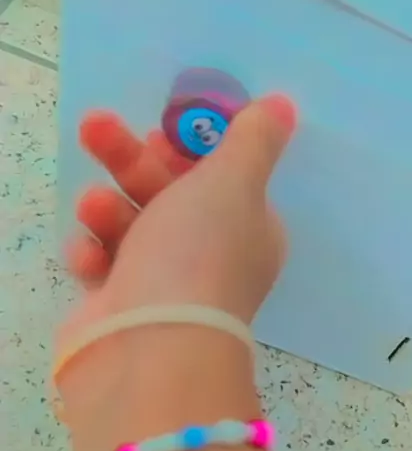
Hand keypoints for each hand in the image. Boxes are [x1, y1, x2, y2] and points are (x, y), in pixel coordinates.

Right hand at [60, 94, 295, 341]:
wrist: (148, 345)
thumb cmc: (196, 255)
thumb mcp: (233, 183)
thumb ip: (254, 140)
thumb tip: (284, 105)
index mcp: (249, 232)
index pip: (221, 179)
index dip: (190, 148)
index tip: (162, 124)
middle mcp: (210, 260)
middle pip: (168, 194)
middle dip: (129, 160)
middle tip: (95, 127)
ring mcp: (165, 286)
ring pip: (130, 227)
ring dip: (107, 208)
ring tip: (94, 207)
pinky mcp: (123, 308)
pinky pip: (105, 265)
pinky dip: (94, 255)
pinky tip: (88, 257)